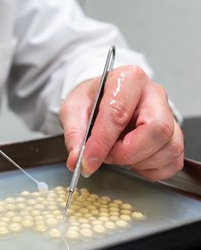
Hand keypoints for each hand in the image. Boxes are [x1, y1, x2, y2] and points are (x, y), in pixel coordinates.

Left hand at [60, 65, 183, 180]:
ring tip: (117, 152)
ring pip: (168, 148)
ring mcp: (169, 115)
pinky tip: (133, 158)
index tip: (87, 161)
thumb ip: (74, 133)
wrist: (104, 98)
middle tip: (106, 155)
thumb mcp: (73, 109)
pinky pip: (172, 162)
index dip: (102, 142)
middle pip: (156, 129)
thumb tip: (78, 159)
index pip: (118, 113)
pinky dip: (150, 170)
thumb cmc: (92, 99)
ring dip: (137, 162)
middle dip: (127, 152)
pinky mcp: (175, 136)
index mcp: (128, 79)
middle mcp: (154, 95)